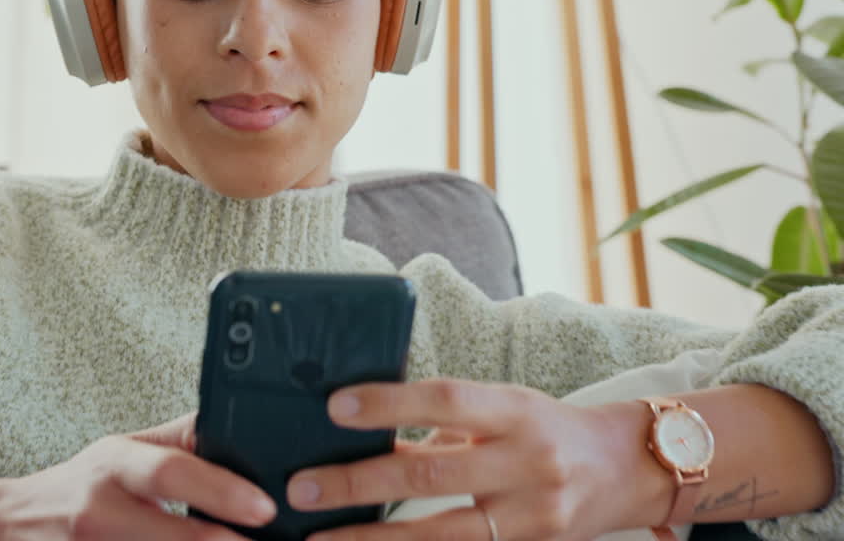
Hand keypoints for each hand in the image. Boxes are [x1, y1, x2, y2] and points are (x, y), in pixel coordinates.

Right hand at [0, 412, 277, 539]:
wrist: (10, 524)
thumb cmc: (80, 486)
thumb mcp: (124, 452)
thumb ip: (179, 442)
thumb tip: (240, 422)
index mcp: (115, 464)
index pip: (171, 470)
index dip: (220, 490)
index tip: (263, 508)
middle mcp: (99, 507)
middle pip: (168, 532)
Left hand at [285, 379, 645, 540]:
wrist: (625, 470)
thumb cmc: (546, 429)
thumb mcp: (504, 407)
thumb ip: (444, 421)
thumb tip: (362, 427)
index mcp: (514, 410)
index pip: (444, 399)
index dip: (389, 402)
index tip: (335, 407)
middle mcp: (525, 461)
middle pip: (431, 472)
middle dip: (359, 482)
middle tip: (301, 487)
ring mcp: (529, 514)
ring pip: (439, 532)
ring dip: (371, 538)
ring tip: (317, 537)